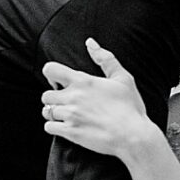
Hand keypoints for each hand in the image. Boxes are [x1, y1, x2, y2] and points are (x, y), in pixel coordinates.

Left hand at [42, 40, 155, 160]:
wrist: (133, 136)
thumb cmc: (130, 107)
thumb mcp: (122, 78)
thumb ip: (105, 58)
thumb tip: (90, 42)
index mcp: (83, 81)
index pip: (51, 69)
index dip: (51, 74)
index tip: (58, 82)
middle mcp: (73, 97)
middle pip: (46, 94)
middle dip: (54, 98)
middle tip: (66, 102)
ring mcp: (70, 115)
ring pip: (46, 111)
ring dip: (54, 112)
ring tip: (67, 115)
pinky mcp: (70, 132)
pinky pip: (49, 127)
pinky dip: (54, 126)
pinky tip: (65, 126)